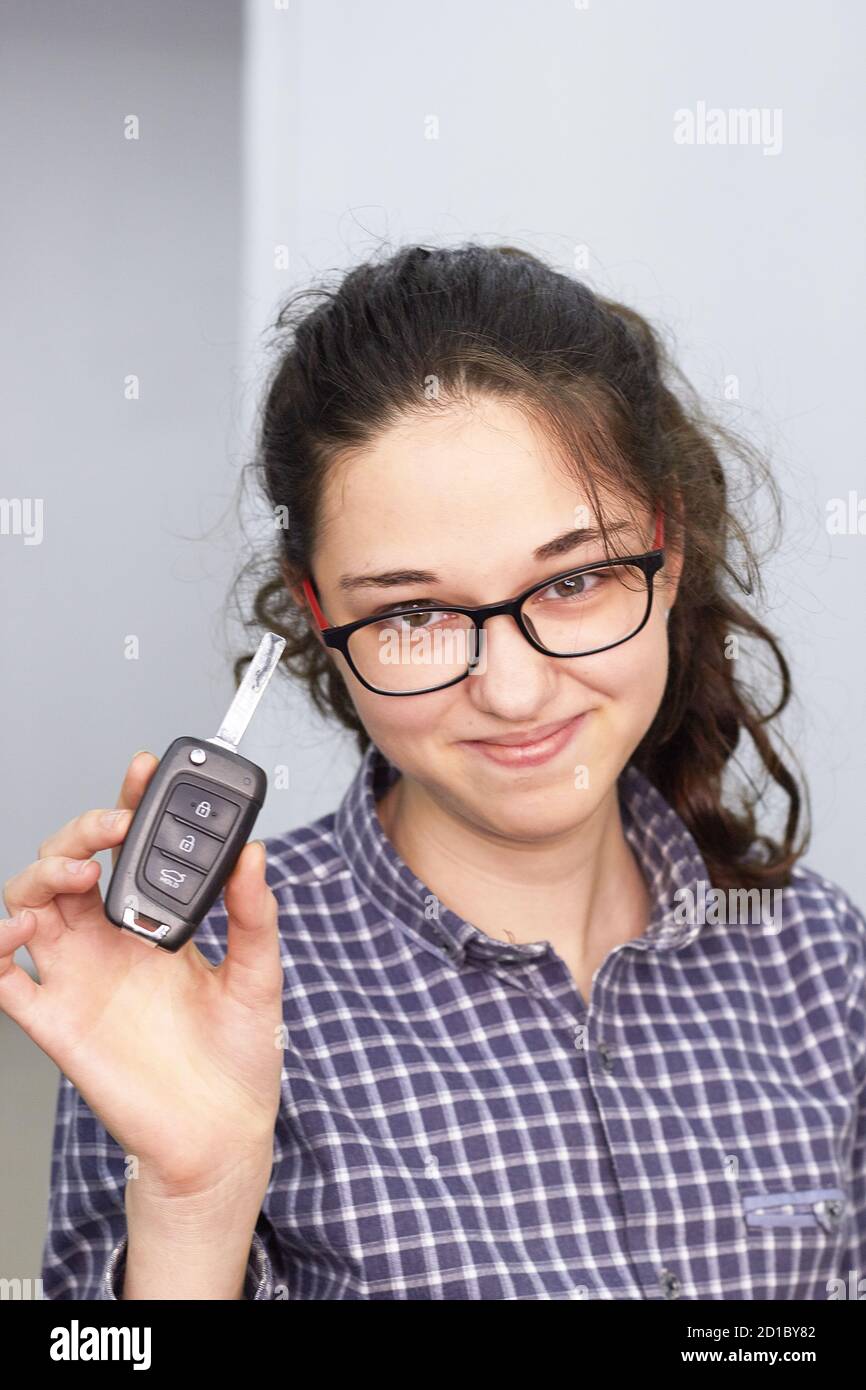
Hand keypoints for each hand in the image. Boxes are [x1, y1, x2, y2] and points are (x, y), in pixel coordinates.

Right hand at [0, 752, 282, 1195]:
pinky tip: (17, 933)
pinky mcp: (57, 1021)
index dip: (129, 804)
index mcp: (155, 924)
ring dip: (43, 875)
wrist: (221, 1135)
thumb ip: (254, 914)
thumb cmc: (240, 1059)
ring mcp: (79, 978)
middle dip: (82, 831)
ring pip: (32, 905)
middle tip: (112, 827)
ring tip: (78, 873)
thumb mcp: (259, 975)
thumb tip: (256, 854)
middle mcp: (110, 943)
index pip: (130, 849)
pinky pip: (6, 980)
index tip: (144, 770)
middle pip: (70, 864)